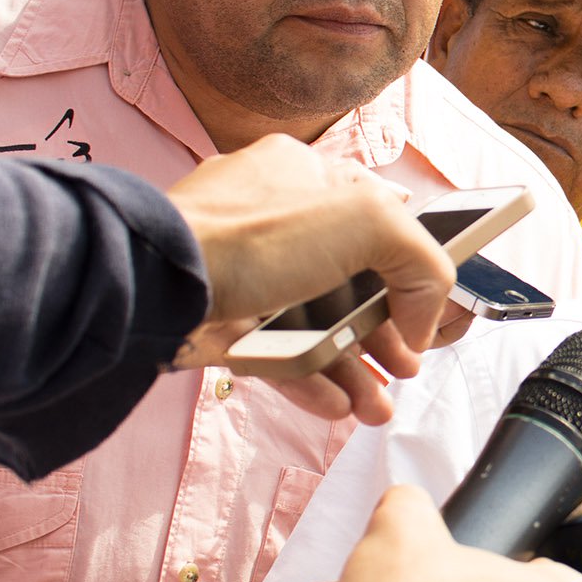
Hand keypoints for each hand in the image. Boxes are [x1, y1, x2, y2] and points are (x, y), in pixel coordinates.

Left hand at [167, 134, 458, 424]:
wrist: (157, 285)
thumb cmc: (250, 237)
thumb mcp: (370, 221)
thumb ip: (421, 261)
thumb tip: (422, 317)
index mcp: (308, 175)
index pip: (380, 220)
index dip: (410, 269)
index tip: (424, 311)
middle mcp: (277, 220)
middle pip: (353, 283)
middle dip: (386, 334)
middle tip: (404, 367)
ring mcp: (249, 271)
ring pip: (318, 324)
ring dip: (355, 368)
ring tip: (376, 406)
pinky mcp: (225, 317)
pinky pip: (279, 351)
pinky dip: (312, 379)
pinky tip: (338, 405)